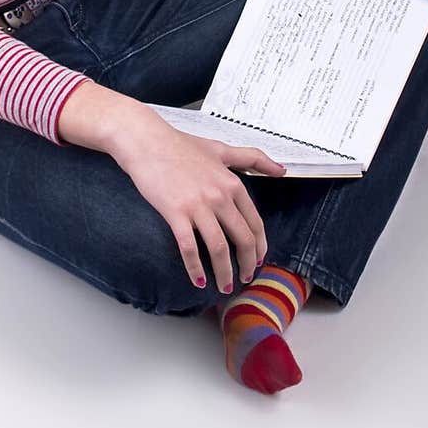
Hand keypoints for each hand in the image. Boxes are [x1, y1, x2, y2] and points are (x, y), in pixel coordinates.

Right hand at [110, 109, 286, 291]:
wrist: (146, 141)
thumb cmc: (180, 145)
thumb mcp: (221, 149)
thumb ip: (252, 159)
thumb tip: (282, 169)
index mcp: (231, 183)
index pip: (255, 223)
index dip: (259, 246)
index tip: (258, 260)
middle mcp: (219, 196)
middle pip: (242, 239)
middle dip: (247, 264)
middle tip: (245, 278)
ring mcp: (198, 205)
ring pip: (219, 248)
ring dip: (224, 273)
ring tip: (224, 286)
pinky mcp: (175, 213)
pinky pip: (189, 248)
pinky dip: (195, 268)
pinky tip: (198, 280)